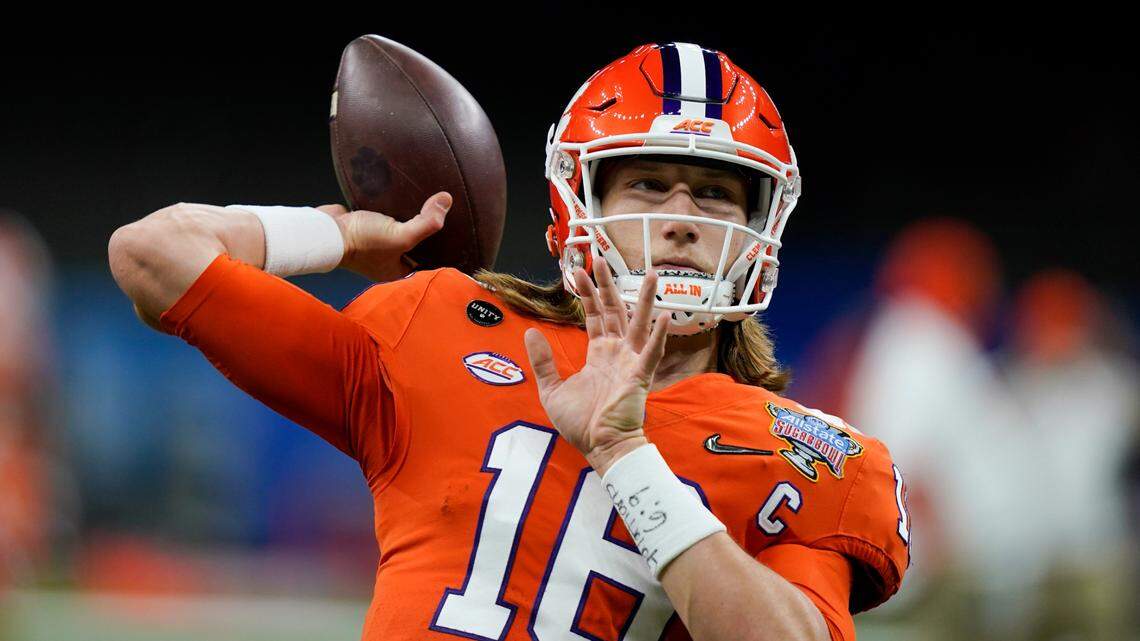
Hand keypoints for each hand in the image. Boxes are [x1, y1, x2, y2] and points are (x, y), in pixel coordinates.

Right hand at [320, 191, 451, 281]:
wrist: (325, 230)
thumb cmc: (361, 242)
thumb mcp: (400, 236)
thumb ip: (426, 223)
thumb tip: (446, 202)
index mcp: (397, 271)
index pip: (426, 262)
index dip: (440, 249)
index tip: (455, 233)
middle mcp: (387, 260)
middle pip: (414, 245)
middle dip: (427, 231)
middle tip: (444, 213)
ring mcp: (376, 244)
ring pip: (400, 230)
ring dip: (410, 218)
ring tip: (428, 203)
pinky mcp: (367, 228)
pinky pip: (386, 218)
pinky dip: (394, 210)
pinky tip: (404, 198)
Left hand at [524, 257, 670, 476]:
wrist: (599, 447)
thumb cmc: (580, 424)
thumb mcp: (551, 389)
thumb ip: (543, 361)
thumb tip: (530, 332)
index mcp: (598, 355)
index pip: (593, 316)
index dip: (587, 294)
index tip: (579, 270)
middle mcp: (617, 353)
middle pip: (614, 311)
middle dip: (607, 285)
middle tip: (601, 258)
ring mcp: (631, 362)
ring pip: (639, 323)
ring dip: (645, 299)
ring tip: (652, 274)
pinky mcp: (640, 376)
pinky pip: (652, 352)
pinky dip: (660, 335)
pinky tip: (665, 317)